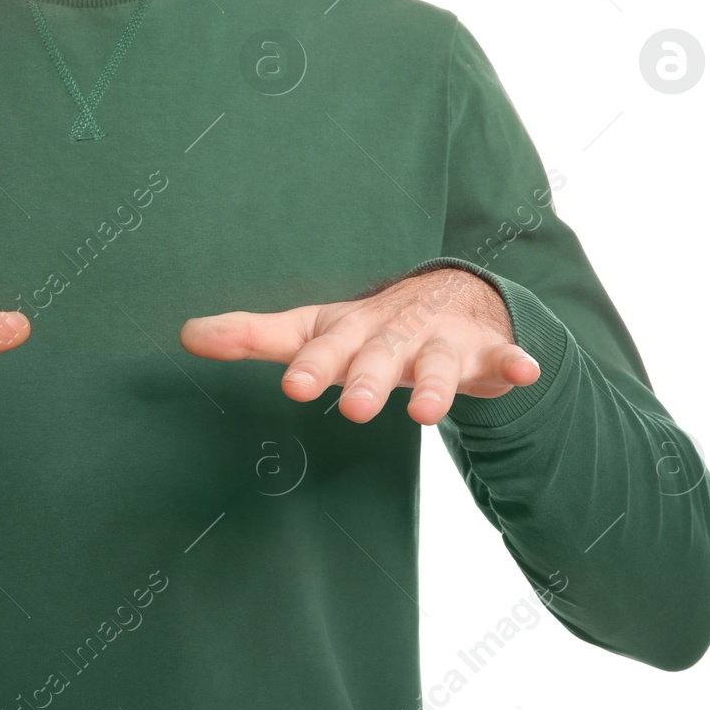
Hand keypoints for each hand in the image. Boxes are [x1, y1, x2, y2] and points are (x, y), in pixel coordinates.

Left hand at [177, 267, 539, 424]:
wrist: (451, 297)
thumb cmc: (367, 326)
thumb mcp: (312, 328)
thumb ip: (253, 336)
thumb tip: (183, 334)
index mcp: (350, 330)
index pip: (325, 349)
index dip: (310, 367)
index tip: (293, 386)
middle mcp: (394, 333)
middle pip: (379, 359)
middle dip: (367, 381)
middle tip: (354, 408)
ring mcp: (441, 341)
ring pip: (438, 365)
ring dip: (434, 385)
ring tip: (427, 412)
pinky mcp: (485, 352)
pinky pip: (504, 358)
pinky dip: (515, 363)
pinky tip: (525, 372)